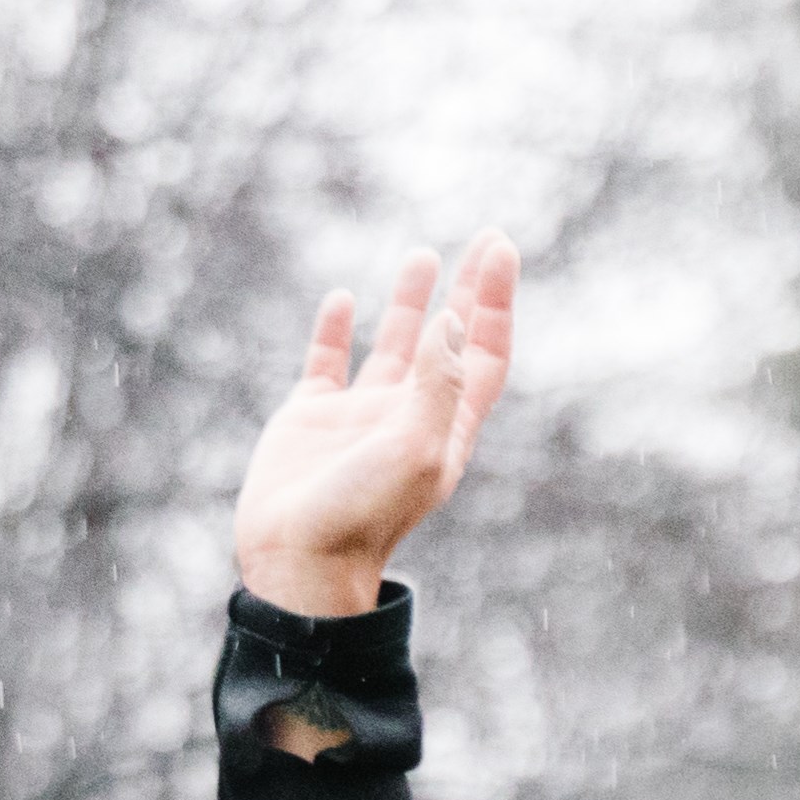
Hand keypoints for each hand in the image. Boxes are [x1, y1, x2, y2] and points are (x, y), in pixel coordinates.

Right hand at [232, 235, 517, 624]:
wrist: (298, 562)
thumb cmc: (362, 515)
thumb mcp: (415, 449)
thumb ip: (437, 383)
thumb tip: (453, 320)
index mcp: (444, 428)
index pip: (483, 354)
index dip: (496, 303)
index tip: (501, 249)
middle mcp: (407, 417)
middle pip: (449, 341)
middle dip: (470, 291)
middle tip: (486, 237)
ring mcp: (359, 417)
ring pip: (392, 345)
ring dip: (411, 301)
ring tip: (424, 253)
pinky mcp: (311, 420)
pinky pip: (327, 363)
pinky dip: (335, 328)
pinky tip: (343, 299)